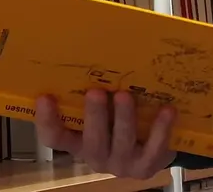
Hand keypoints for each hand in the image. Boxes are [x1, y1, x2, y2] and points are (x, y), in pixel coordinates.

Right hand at [34, 90, 176, 179]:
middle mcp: (96, 156)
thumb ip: (91, 92)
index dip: (47, 121)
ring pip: (122, 143)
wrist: (150, 148)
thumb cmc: (117, 120)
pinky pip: (154, 149)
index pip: (54, 137)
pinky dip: (160, 129)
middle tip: (96, 91)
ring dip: (124, 119)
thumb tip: (88, 46)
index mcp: (78, 141)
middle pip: (91, 141)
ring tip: (125, 95)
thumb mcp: (101, 111)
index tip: (45, 97)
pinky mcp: (147, 167)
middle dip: (94, 116)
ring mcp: (122, 164)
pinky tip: (167, 110)